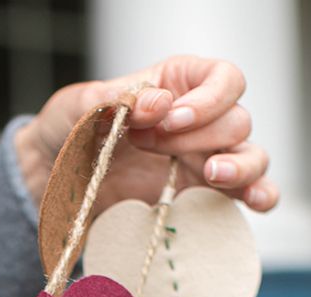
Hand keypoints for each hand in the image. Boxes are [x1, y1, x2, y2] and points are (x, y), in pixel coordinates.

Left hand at [14, 55, 278, 215]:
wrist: (53, 184)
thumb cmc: (68, 134)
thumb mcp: (79, 108)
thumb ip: (115, 101)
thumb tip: (158, 104)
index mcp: (178, 85)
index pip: (224, 80)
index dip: (207, 100)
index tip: (171, 119)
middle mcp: (200, 122)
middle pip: (237, 122)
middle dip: (199, 136)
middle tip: (149, 149)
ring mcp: (203, 162)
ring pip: (253, 157)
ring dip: (242, 166)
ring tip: (211, 175)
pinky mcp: (199, 200)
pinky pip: (246, 196)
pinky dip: (258, 197)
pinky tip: (251, 201)